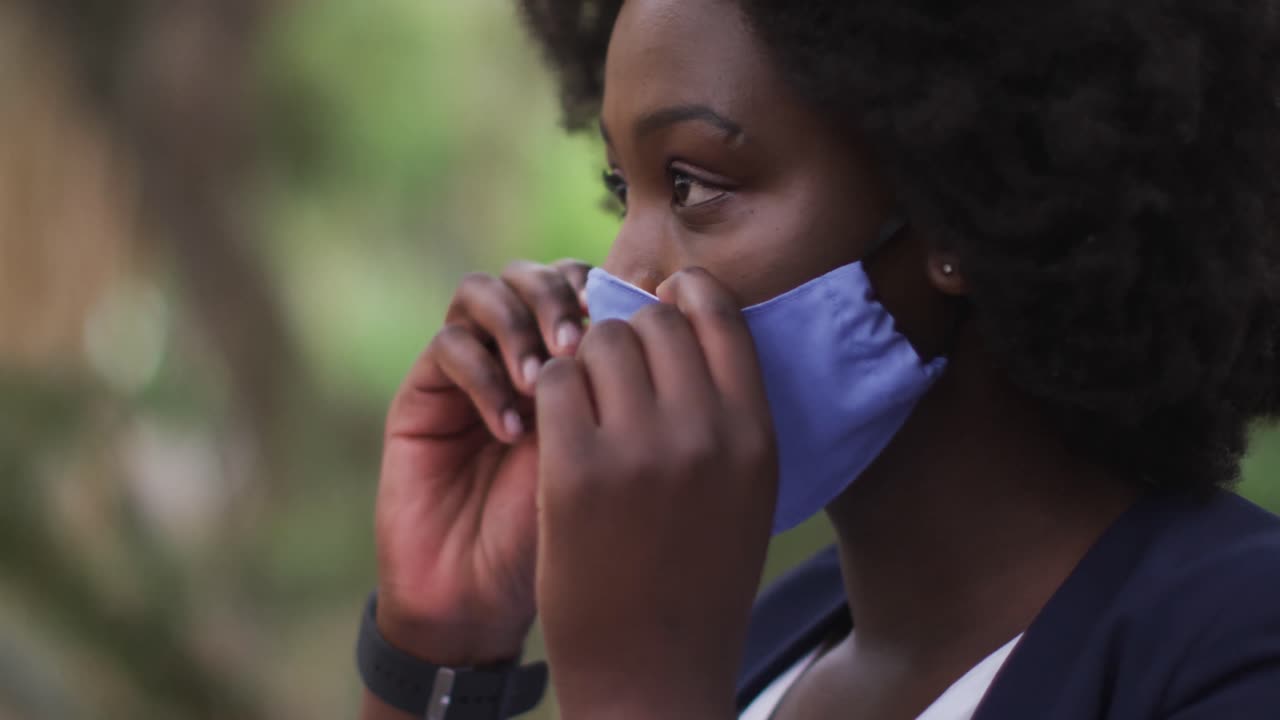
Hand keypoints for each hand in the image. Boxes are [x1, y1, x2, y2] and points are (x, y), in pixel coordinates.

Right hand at [375, 259, 589, 664]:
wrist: (482, 596)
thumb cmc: (561, 537)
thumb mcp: (607, 462)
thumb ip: (620, 391)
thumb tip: (647, 312)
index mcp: (576, 361)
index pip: (589, 283)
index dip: (607, 292)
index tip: (629, 332)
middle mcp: (520, 353)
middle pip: (536, 273)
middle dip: (559, 297)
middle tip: (578, 345)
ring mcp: (471, 369)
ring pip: (483, 291)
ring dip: (516, 324)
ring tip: (540, 380)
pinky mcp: (424, 392)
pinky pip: (448, 346)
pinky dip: (482, 376)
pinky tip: (507, 429)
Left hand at [534, 268, 777, 719]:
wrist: (652, 672)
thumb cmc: (696, 583)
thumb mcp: (744, 495)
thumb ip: (727, 414)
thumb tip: (689, 321)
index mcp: (754, 434)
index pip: (719, 313)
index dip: (682, 295)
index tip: (660, 305)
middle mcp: (704, 431)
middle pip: (651, 321)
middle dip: (624, 335)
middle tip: (610, 373)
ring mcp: (639, 449)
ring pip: (597, 344)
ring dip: (582, 364)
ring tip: (581, 406)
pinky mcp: (575, 470)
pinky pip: (553, 383)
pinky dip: (547, 393)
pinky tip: (551, 430)